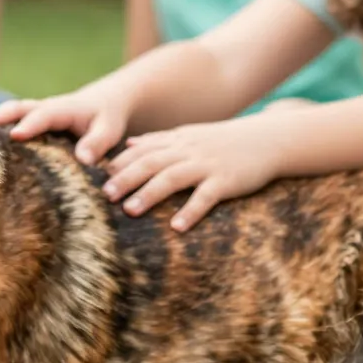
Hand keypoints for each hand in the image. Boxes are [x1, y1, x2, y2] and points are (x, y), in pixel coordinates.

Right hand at [0, 83, 132, 164]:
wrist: (102, 104)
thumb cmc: (106, 119)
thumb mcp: (110, 129)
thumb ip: (97, 143)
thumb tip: (83, 159)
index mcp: (65, 108)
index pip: (45, 114)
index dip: (31, 124)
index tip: (17, 135)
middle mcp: (45, 108)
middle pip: (20, 108)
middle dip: (2, 116)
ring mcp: (35, 114)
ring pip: (11, 114)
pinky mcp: (30, 123)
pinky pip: (11, 122)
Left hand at [102, 116, 280, 230]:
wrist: (269, 139)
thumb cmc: (224, 142)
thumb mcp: (189, 135)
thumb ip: (159, 141)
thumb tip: (128, 145)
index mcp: (177, 141)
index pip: (142, 149)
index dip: (118, 163)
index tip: (94, 177)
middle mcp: (188, 151)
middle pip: (151, 162)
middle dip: (126, 178)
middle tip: (104, 195)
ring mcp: (208, 165)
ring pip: (173, 177)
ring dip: (150, 193)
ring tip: (130, 211)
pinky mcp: (227, 180)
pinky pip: (207, 196)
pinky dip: (191, 211)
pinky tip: (177, 227)